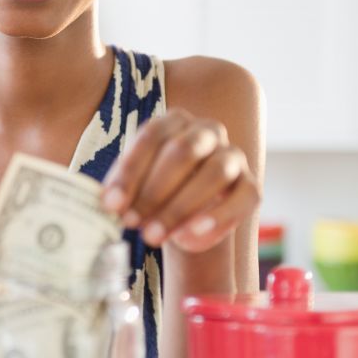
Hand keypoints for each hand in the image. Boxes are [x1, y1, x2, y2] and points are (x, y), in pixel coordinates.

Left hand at [99, 109, 259, 252]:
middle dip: (153, 191)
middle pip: (183, 152)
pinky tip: (191, 235)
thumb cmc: (155, 191)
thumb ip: (122, 190)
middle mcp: (207, 132)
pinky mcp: (250, 185)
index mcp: (174, 121)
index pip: (152, 136)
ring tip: (153, 235)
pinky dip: (218, 217)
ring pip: (213, 174)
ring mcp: (232, 156)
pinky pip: (242, 197)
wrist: (189, 213)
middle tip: (131, 222)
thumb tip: (107, 204)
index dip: (130, 171)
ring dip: (179, 208)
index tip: (111, 204)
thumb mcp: (134, 186)